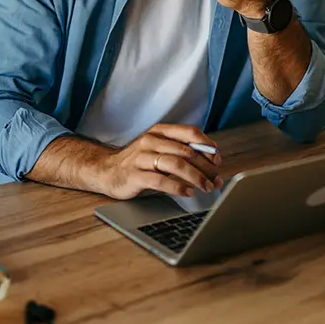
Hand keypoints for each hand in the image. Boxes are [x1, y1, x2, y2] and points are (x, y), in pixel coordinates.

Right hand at [96, 123, 223, 200]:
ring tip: (206, 187)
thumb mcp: (158, 148)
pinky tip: (187, 192)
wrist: (106, 170)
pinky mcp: (135, 175)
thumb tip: (210, 158)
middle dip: (206, 167)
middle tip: (216, 179)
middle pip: (186, 151)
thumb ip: (179, 149)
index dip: (207, 146)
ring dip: (196, 177)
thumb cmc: (138, 160)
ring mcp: (142, 157)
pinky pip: (160, 181)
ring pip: (176, 164)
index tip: (217, 159)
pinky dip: (177, 187)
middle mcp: (151, 141)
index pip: (189, 133)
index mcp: (159, 131)